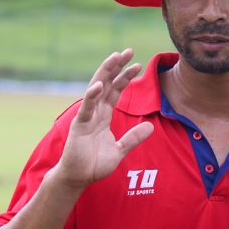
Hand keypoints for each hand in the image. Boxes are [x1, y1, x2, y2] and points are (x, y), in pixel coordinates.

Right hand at [53, 49, 153, 189]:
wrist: (78, 178)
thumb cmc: (94, 164)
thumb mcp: (120, 150)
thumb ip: (133, 138)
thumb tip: (151, 126)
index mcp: (103, 116)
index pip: (115, 91)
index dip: (125, 77)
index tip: (137, 65)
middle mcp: (94, 112)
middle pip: (106, 83)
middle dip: (116, 67)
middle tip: (128, 51)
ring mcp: (86, 117)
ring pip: (96, 89)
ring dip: (105, 72)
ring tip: (115, 57)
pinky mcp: (78, 126)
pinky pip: (86, 109)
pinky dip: (91, 96)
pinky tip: (99, 85)